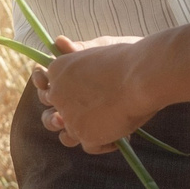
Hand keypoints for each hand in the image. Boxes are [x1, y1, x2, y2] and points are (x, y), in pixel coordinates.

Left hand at [32, 36, 157, 153]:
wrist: (142, 76)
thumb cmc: (126, 57)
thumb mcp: (100, 47)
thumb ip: (79, 51)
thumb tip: (58, 41)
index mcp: (57, 70)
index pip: (47, 89)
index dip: (59, 95)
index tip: (73, 97)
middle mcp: (57, 95)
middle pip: (50, 117)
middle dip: (63, 121)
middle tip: (85, 120)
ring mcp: (69, 117)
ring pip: (66, 136)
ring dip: (79, 136)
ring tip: (99, 131)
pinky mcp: (85, 135)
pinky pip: (89, 147)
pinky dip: (103, 145)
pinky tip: (118, 139)